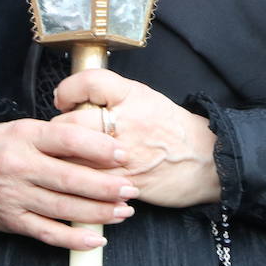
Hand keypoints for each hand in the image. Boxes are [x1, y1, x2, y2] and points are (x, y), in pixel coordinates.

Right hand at [0, 119, 137, 249]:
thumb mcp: (23, 128)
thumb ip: (57, 136)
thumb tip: (101, 142)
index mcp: (26, 136)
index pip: (67, 139)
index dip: (98, 147)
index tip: (123, 154)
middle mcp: (20, 166)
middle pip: (70, 178)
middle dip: (106, 186)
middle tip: (131, 188)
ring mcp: (15, 196)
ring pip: (63, 208)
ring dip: (98, 213)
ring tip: (124, 212)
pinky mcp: (11, 221)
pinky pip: (47, 233)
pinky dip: (74, 240)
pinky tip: (98, 239)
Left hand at [51, 69, 220, 209]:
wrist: (207, 161)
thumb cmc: (174, 130)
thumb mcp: (147, 99)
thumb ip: (113, 97)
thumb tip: (76, 100)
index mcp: (133, 96)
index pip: (88, 82)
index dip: (69, 90)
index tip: (64, 99)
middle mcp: (127, 122)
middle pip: (71, 123)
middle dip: (58, 131)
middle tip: (62, 134)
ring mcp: (123, 155)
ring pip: (71, 156)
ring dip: (63, 158)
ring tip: (68, 156)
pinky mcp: (121, 183)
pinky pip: (85, 181)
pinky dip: (77, 179)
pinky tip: (81, 176)